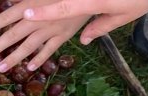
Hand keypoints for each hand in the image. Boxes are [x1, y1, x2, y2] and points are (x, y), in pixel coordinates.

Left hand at [0, 0, 88, 71]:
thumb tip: (7, 0)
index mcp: (30, 5)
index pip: (7, 17)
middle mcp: (38, 19)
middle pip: (14, 35)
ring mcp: (51, 29)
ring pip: (29, 46)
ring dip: (14, 58)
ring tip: (0, 68)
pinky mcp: (64, 35)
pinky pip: (50, 50)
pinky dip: (40, 59)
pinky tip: (29, 68)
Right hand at [22, 0, 147, 44]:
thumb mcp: (123, 16)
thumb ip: (100, 27)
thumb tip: (82, 40)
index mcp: (94, 1)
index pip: (65, 7)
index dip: (45, 12)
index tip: (28, 13)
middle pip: (61, 1)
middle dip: (40, 6)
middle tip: (25, 8)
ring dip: (49, 4)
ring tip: (29, 11)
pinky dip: (66, 4)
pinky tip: (62, 7)